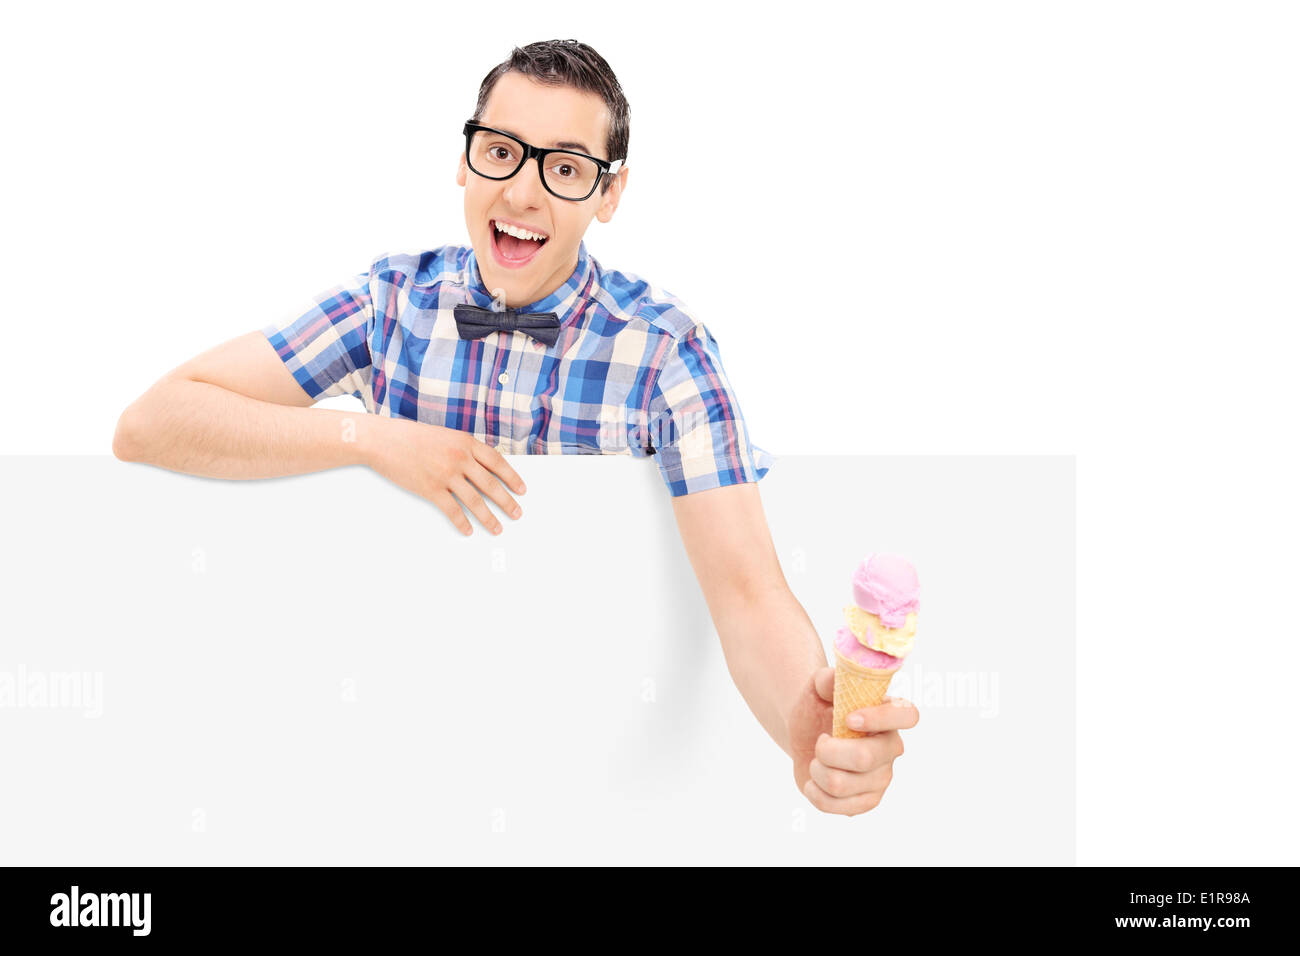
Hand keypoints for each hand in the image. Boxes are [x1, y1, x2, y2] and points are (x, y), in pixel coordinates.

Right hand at [363, 419, 525, 535]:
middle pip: (491, 484)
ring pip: (475, 501)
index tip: (522, 490)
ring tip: (498, 528)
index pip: (497, 462)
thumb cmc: (411, 437)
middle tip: (517, 513)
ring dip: (489, 517)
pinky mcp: (431, 489)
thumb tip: (481, 468)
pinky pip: (452, 510)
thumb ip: (463, 449)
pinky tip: (469, 530)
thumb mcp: (445, 436)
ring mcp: (446, 474)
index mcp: (466, 442)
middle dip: (507, 501)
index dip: (512, 477)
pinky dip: (462, 523)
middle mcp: (460, 458)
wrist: (383, 440)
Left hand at [787, 666, 918, 815]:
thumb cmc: (817, 708)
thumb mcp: (817, 687)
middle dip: (828, 750)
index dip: (880, 718)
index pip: (907, 715)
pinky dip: (814, 792)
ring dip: (816, 770)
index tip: (848, 719)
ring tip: (817, 760)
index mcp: (889, 714)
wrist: (805, 737)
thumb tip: (834, 680)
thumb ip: (826, 679)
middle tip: (820, 741)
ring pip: (841, 784)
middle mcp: (891, 748)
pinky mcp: (867, 801)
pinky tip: (815, 781)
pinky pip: (836, 806)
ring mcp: (882, 778)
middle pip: (864, 757)